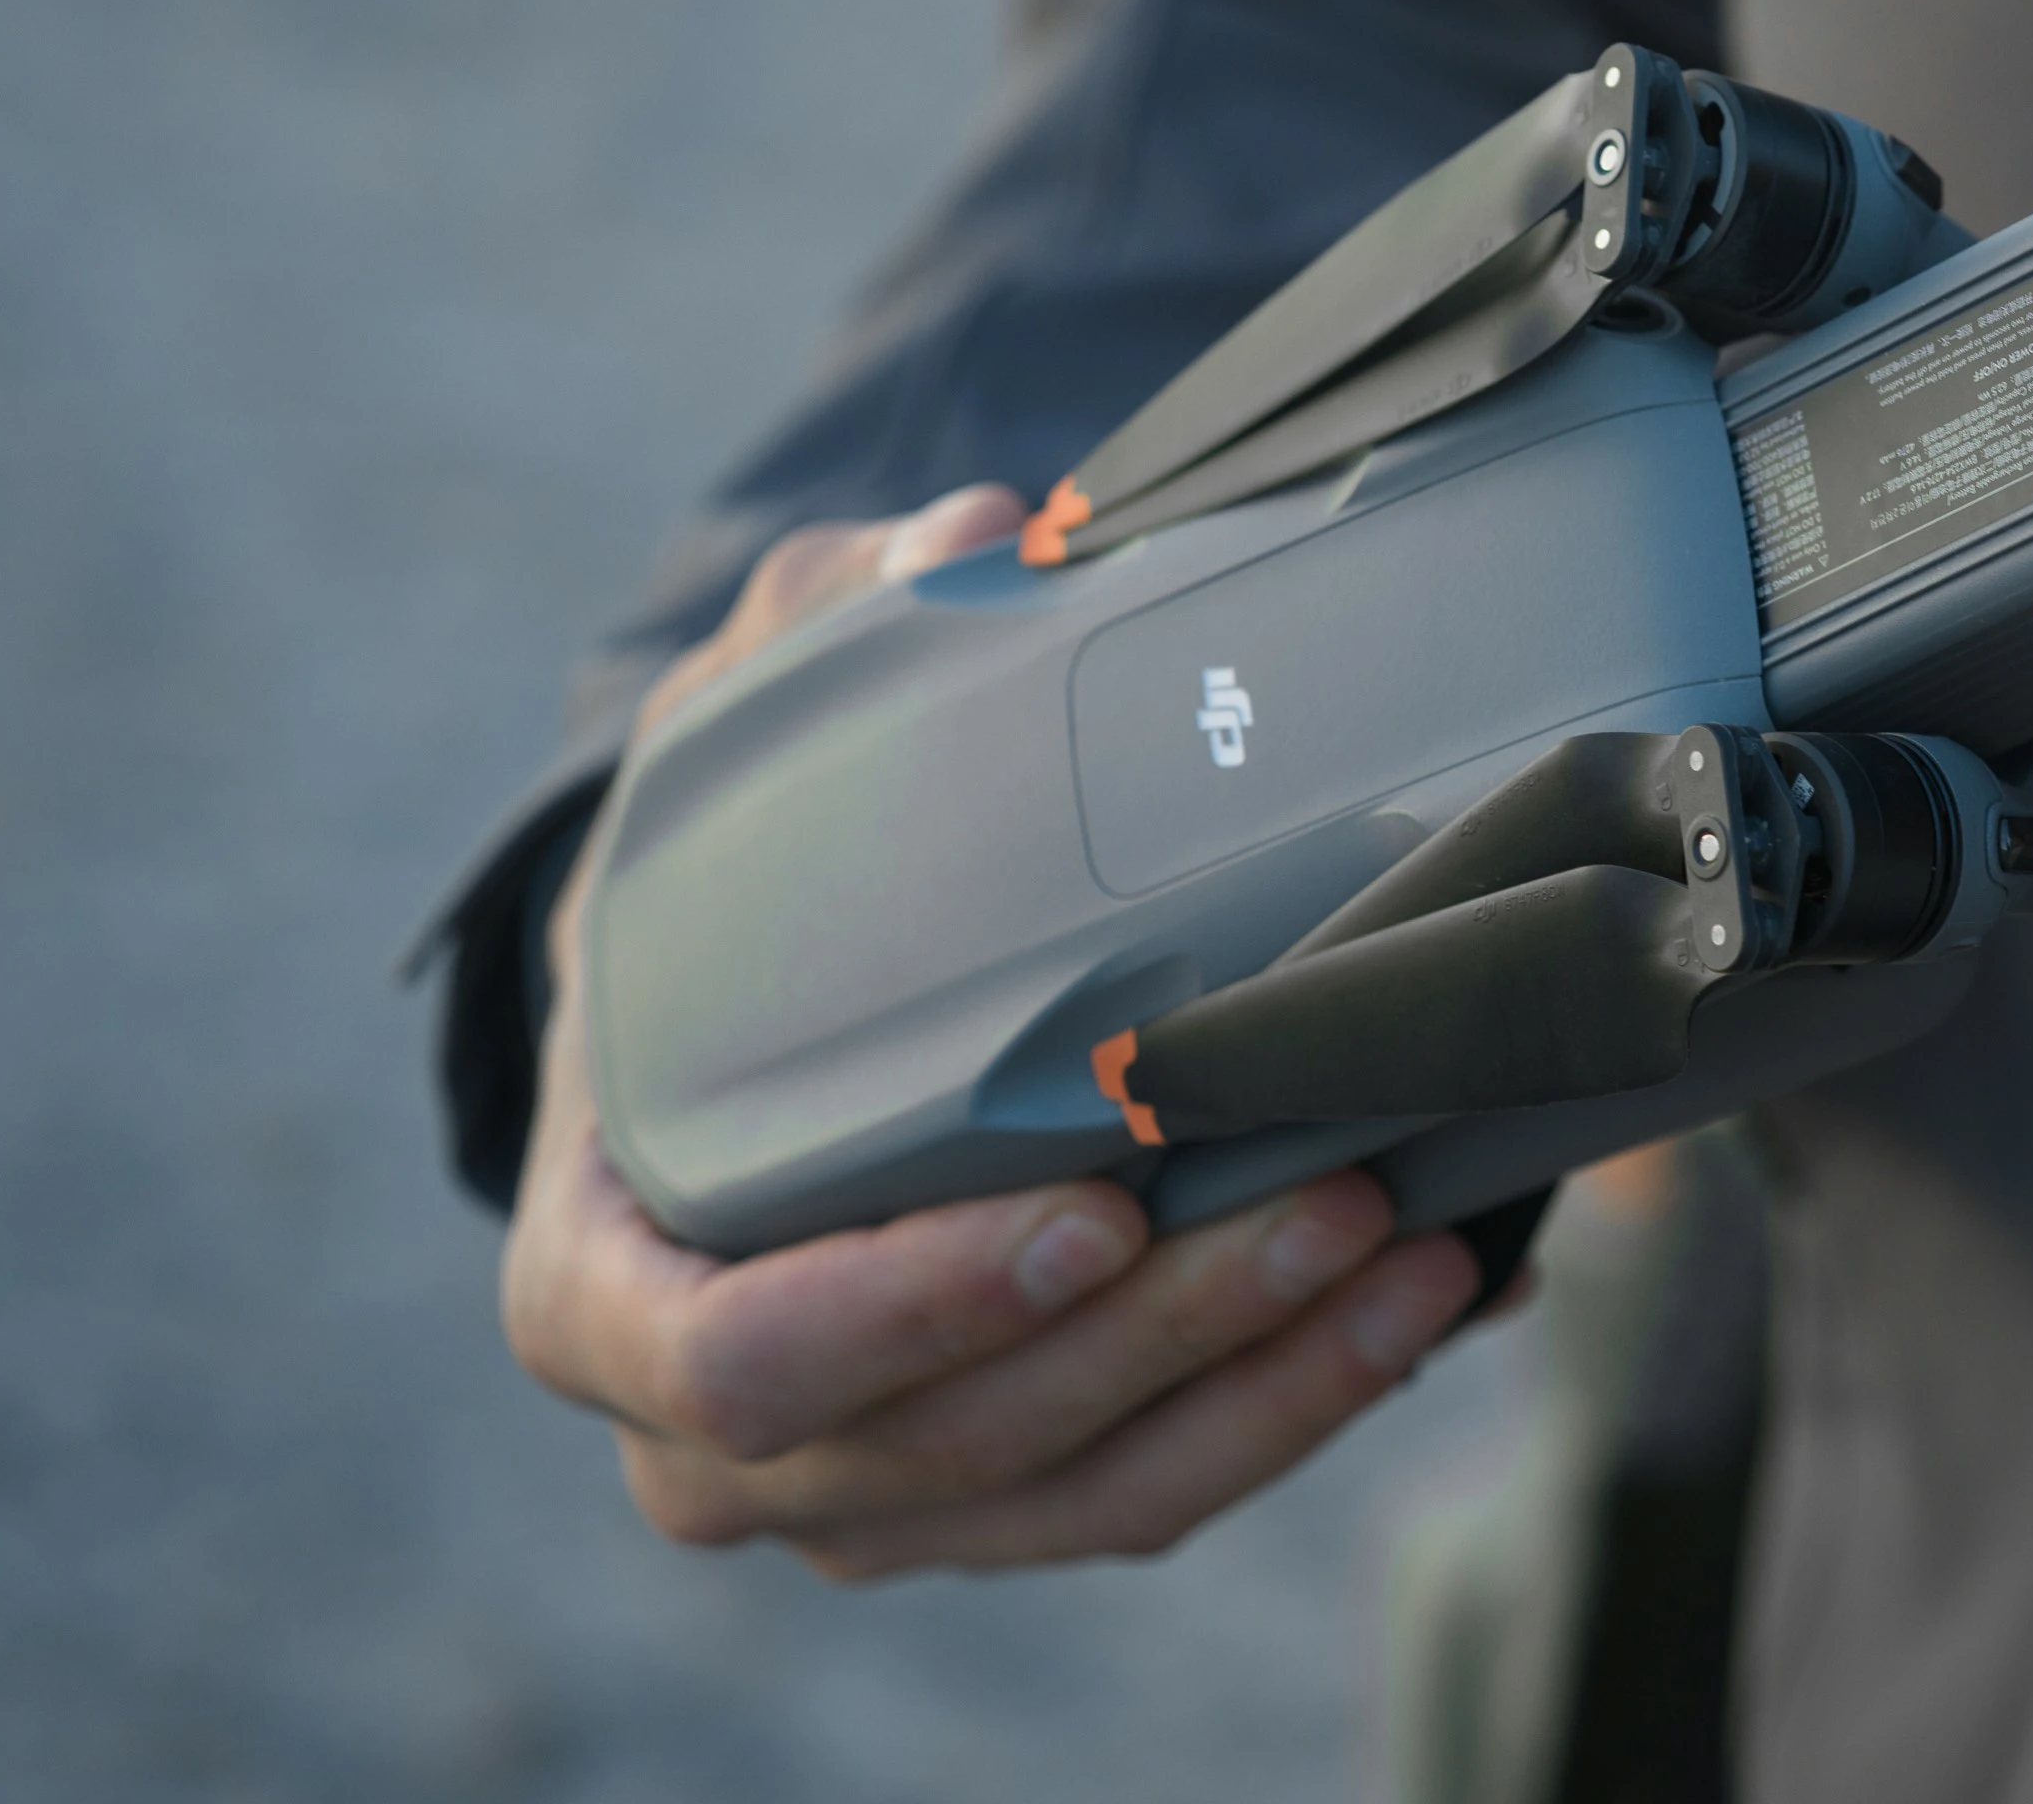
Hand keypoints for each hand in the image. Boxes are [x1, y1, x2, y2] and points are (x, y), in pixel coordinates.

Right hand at [499, 486, 1485, 1576]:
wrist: (726, 1049)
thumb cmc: (716, 917)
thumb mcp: (728, 756)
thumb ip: (824, 638)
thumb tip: (972, 535)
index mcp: (598, 1287)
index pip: (740, 1360)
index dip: (916, 1308)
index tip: (1094, 1206)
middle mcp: (713, 1440)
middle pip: (953, 1445)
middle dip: (1165, 1336)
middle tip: (1339, 1204)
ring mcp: (863, 1496)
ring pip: (1084, 1496)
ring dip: (1267, 1388)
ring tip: (1421, 1256)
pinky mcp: (1000, 1497)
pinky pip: (1156, 1490)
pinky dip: (1298, 1406)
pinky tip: (1434, 1295)